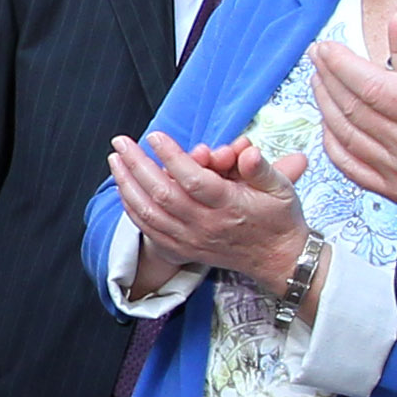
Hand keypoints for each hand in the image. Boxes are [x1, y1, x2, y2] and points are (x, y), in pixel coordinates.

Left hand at [108, 131, 309, 291]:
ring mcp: (191, 239)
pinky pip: (149, 230)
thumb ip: (261, 168)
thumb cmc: (278, 218)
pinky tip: (122, 190)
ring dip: (127, 185)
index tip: (156, 136)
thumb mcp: (282, 188)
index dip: (172, 157)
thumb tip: (248, 151)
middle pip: (163, 194)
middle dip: (137, 165)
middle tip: (121, 143)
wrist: (278, 259)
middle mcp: (206, 225)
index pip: (194, 180)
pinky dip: (132, 209)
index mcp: (230, 206)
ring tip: (115, 161)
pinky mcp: (183, 250)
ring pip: (149, 213)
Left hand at [312, 0, 396, 266]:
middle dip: (329, 78)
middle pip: (352, 111)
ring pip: (347, 139)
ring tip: (317, 80)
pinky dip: (334, 145)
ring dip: (326, 106)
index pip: (374, 88)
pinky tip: (328, 125)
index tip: (326, 45)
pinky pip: (353, 169)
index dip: (344, 64)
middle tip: (315, 53)